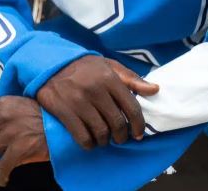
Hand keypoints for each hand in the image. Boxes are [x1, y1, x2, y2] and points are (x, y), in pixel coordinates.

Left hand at [0, 96, 48, 187]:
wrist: (62, 125)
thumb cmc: (41, 117)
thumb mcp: (20, 105)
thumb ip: (2, 113)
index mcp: (1, 104)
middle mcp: (3, 116)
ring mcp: (10, 131)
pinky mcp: (19, 148)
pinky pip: (0, 169)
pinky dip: (0, 177)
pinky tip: (5, 178)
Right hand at [36, 55, 158, 148]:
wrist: (52, 64)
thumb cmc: (85, 67)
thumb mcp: (109, 66)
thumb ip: (132, 79)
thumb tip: (155, 89)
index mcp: (109, 78)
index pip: (132, 107)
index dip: (138, 125)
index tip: (138, 133)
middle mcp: (95, 90)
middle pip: (117, 123)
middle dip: (122, 136)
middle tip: (120, 137)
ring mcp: (79, 101)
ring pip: (100, 132)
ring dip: (105, 140)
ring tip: (105, 138)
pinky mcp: (64, 111)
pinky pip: (82, 137)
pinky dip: (89, 144)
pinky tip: (90, 140)